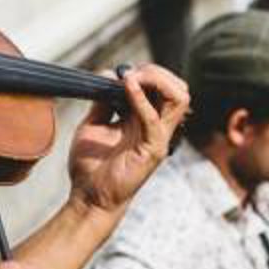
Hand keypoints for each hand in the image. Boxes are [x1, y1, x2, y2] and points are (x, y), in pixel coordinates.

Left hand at [66, 64, 189, 215]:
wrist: (89, 196)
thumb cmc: (91, 166)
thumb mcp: (93, 124)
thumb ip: (103, 101)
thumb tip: (109, 75)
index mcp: (146, 119)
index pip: (165, 87)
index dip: (149, 73)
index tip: (123, 72)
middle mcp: (156, 127)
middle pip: (179, 89)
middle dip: (157, 73)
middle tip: (132, 73)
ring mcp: (158, 138)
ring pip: (180, 99)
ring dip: (157, 81)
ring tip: (133, 78)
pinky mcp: (153, 150)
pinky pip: (155, 120)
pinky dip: (142, 99)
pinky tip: (127, 88)